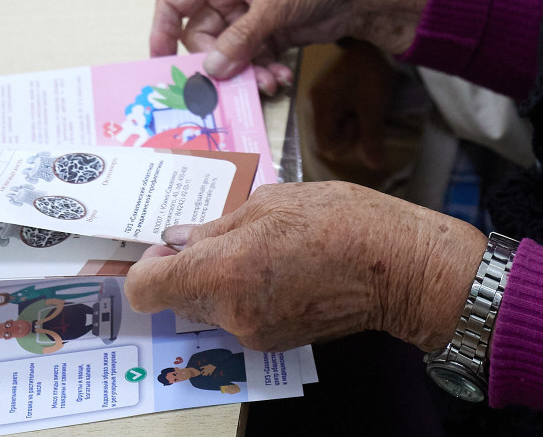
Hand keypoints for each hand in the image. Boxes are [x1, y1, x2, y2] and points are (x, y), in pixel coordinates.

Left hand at [124, 181, 485, 351]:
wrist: (396, 265)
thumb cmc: (339, 219)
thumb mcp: (272, 201)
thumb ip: (218, 224)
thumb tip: (180, 238)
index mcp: (224, 271)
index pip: (147, 289)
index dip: (148, 265)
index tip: (165, 245)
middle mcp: (230, 313)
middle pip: (179, 297)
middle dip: (190, 266)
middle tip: (222, 232)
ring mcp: (253, 333)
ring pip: (210, 306)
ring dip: (221, 279)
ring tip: (262, 245)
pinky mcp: (275, 341)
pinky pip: (240, 315)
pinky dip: (247, 292)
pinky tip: (282, 266)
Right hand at [150, 0, 431, 88]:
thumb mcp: (276, 3)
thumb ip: (241, 37)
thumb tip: (210, 67)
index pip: (176, 1)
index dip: (163, 31)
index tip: (160, 63)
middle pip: (201, 37)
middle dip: (219, 62)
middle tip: (233, 82)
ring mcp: (248, 16)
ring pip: (227, 54)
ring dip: (245, 72)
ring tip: (270, 80)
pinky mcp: (268, 34)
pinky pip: (250, 60)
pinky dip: (262, 71)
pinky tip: (280, 77)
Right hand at [308, 40, 397, 175]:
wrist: (372, 43)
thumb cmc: (370, 74)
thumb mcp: (374, 107)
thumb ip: (372, 138)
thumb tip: (375, 166)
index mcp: (321, 105)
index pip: (326, 145)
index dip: (346, 143)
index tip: (360, 125)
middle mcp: (315, 102)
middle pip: (328, 137)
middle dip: (348, 134)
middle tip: (363, 117)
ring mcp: (321, 97)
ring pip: (333, 127)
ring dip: (350, 125)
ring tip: (363, 110)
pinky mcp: (329, 93)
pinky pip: (336, 115)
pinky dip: (349, 116)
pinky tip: (359, 106)